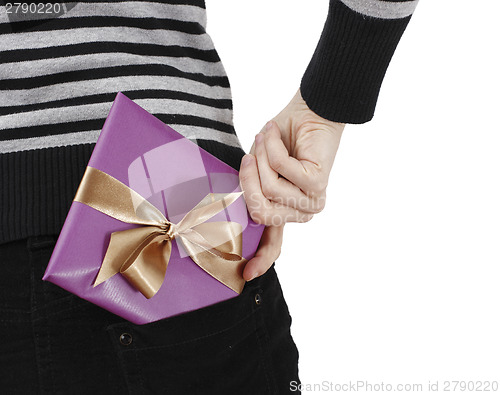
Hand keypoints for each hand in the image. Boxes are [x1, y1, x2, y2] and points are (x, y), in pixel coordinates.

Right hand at [240, 89, 343, 280]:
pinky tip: (274, 134)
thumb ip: (253, 191)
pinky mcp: (318, 184)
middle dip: (247, 179)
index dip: (261, 258)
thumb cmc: (282, 139)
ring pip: (267, 189)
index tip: (246, 275)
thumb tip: (239, 206)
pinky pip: (280, 169)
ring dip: (260, 157)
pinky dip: (271, 146)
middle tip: (250, 153)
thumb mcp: (259, 169)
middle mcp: (302, 212)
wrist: (309, 112)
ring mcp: (312, 201)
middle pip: (259, 212)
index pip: (274, 243)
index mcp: (287, 212)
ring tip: (267, 138)